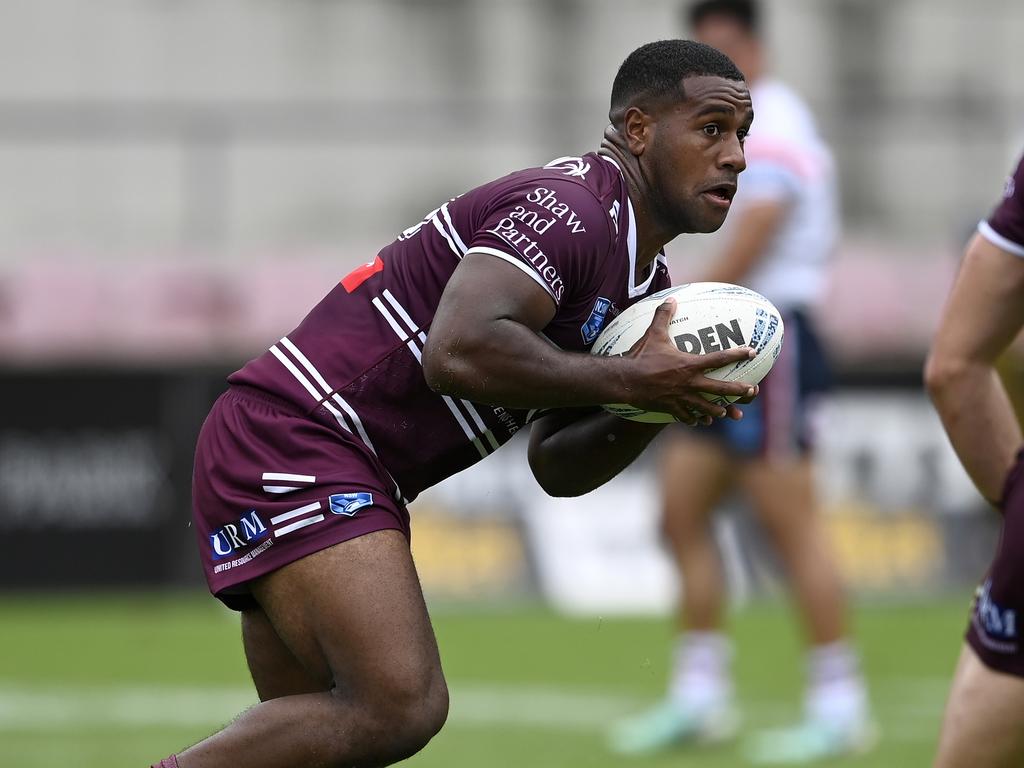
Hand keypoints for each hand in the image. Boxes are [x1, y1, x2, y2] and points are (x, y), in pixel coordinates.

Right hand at [624, 298, 757, 425]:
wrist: (626, 381)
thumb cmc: (640, 356)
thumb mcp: (653, 334)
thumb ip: (663, 316)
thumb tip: (671, 299)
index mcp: (689, 365)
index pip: (719, 358)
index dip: (737, 354)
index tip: (752, 351)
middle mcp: (690, 383)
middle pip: (720, 388)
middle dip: (738, 390)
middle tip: (751, 392)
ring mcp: (681, 397)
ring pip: (705, 407)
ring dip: (717, 410)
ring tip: (725, 413)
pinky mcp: (671, 408)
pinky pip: (686, 416)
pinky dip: (693, 419)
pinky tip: (698, 421)